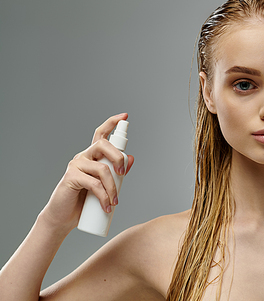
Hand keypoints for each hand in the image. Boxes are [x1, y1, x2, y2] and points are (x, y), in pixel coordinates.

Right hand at [40, 113, 134, 232]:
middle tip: (122, 174)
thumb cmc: (85, 201)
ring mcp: (76, 166)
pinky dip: (104, 196)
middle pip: (104, 145)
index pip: (101, 134)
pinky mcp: (71, 177)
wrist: (63, 217)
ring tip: (114, 202)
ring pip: (102, 168)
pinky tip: (107, 206)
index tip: (124, 116)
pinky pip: (94, 183)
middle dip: (118, 157)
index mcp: (92, 156)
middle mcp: (84, 157)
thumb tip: (130, 158)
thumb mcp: (105, 185)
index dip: (112, 123)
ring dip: (113, 187)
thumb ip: (117, 172)